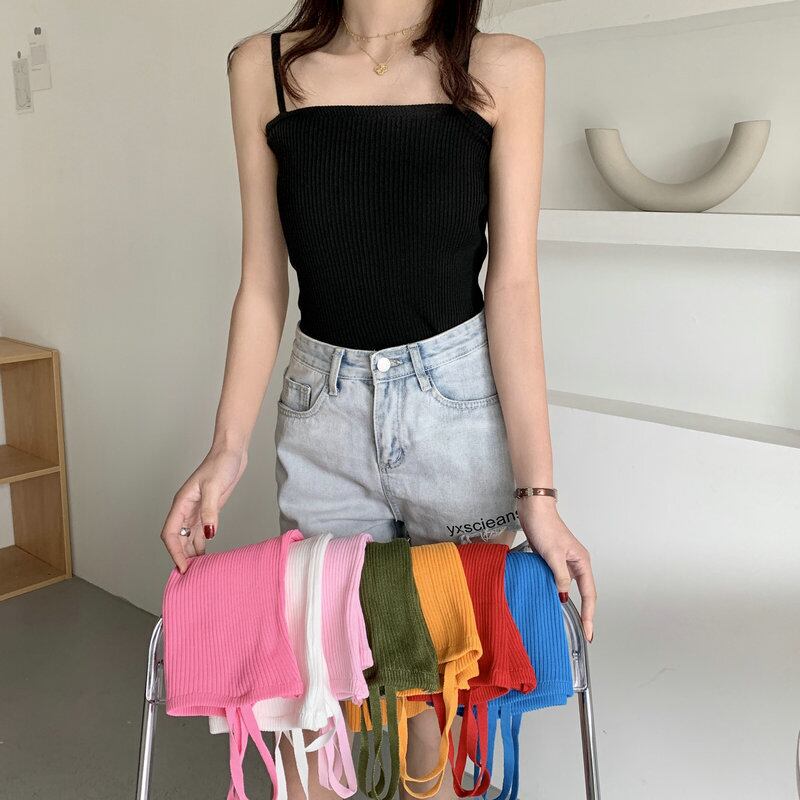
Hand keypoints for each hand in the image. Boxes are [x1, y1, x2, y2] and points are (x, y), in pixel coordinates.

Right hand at [159, 446, 247, 572]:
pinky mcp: (208, 510)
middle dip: (181, 556)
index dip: (174, 552)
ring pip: (188, 537)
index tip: (183, 568)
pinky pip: (200, 532)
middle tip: (191, 576)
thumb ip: (210, 511)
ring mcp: (197, 510)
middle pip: (177, 539)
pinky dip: (202, 544)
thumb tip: (208, 534)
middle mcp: (186, 509)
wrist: (232, 452)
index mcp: (182, 503)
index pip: (170, 533)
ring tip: (199, 570)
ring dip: (191, 553)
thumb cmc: (221, 464)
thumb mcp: (214, 488)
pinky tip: (207, 555)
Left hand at [517, 497, 595, 642]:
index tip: (589, 631)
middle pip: (584, 593)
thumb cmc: (544, 526)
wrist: (533, 509)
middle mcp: (576, 563)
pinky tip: (550, 598)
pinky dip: (556, 591)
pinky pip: (558, 580)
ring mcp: (565, 561)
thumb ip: (560, 576)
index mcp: (581, 561)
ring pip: (570, 587)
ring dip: (570, 602)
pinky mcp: (552, 559)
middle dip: (585, 613)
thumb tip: (563, 596)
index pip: (589, 594)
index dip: (589, 614)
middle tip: (584, 633)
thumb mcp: (552, 554)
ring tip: (570, 621)